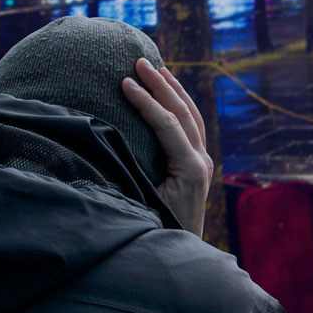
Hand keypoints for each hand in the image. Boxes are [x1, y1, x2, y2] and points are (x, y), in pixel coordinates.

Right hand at [121, 58, 211, 235]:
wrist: (182, 251)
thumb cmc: (156, 229)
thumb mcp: (143, 203)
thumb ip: (134, 174)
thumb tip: (108, 144)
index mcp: (190, 170)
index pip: (167, 124)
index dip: (145, 101)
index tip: (124, 83)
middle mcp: (202, 162)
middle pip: (182, 113)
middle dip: (160, 85)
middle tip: (139, 62)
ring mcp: (204, 162)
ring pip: (191, 115)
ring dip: (173, 90)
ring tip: (156, 68)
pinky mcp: (200, 164)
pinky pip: (192, 126)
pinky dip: (179, 105)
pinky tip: (168, 92)